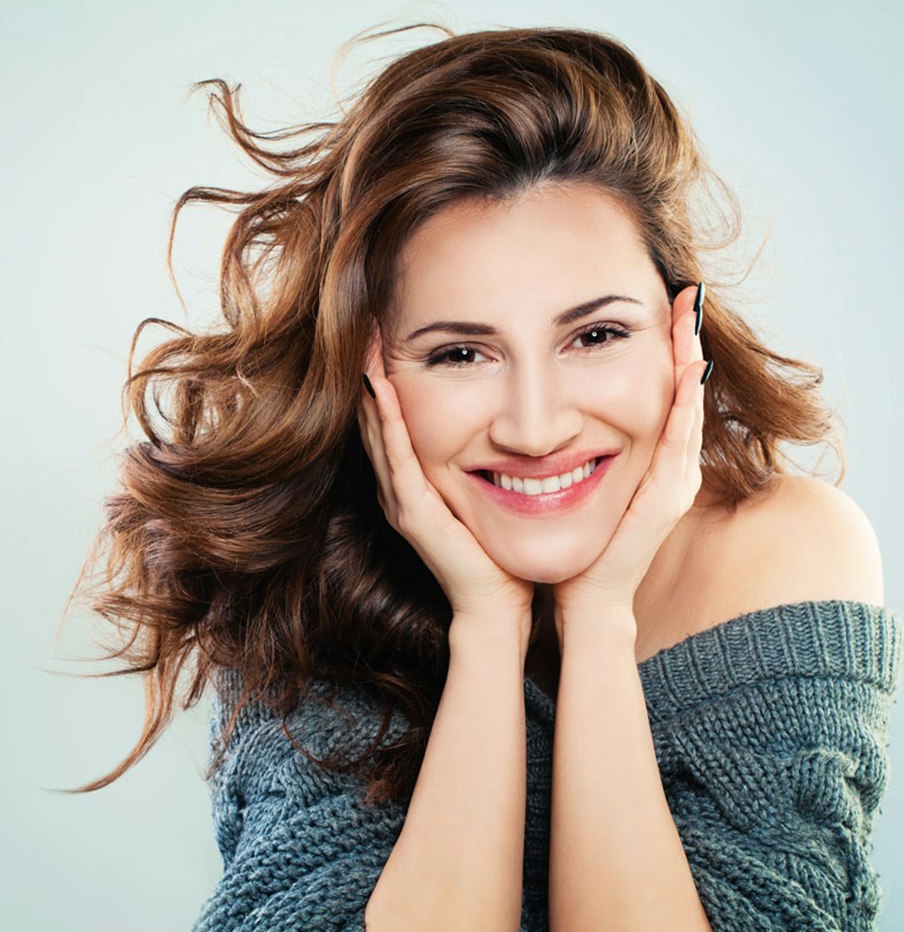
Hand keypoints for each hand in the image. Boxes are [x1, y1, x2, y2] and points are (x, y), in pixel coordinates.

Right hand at [356, 327, 535, 623]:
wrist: (496, 605)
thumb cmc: (499, 551)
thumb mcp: (487, 493)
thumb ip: (487, 462)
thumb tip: (510, 424)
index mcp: (416, 483)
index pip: (395, 422)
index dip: (387, 381)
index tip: (388, 336)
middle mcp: (400, 490)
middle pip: (377, 421)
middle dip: (371, 374)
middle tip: (367, 326)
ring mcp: (401, 502)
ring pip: (378, 434)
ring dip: (371, 389)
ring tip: (365, 345)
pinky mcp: (414, 513)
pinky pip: (397, 459)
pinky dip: (387, 422)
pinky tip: (380, 390)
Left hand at [552, 282, 709, 625]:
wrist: (585, 592)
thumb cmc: (581, 537)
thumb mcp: (585, 477)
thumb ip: (584, 443)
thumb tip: (563, 406)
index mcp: (655, 460)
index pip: (668, 392)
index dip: (670, 348)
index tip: (667, 304)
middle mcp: (673, 466)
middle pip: (687, 392)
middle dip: (687, 342)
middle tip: (688, 294)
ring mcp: (676, 482)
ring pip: (689, 408)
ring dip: (691, 361)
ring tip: (690, 317)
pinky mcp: (668, 497)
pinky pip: (679, 440)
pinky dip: (685, 404)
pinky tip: (689, 370)